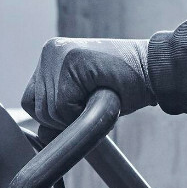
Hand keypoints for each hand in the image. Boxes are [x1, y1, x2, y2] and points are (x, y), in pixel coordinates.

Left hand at [21, 37, 156, 127]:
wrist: (154, 71)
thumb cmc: (124, 86)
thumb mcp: (84, 99)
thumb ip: (60, 109)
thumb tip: (40, 135)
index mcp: (50, 57)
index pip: (32, 101)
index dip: (56, 115)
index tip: (82, 106)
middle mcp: (49, 52)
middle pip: (37, 107)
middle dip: (65, 117)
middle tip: (94, 100)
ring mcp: (58, 53)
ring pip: (49, 109)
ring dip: (75, 115)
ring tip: (98, 96)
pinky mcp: (70, 58)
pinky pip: (61, 105)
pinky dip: (80, 112)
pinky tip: (100, 95)